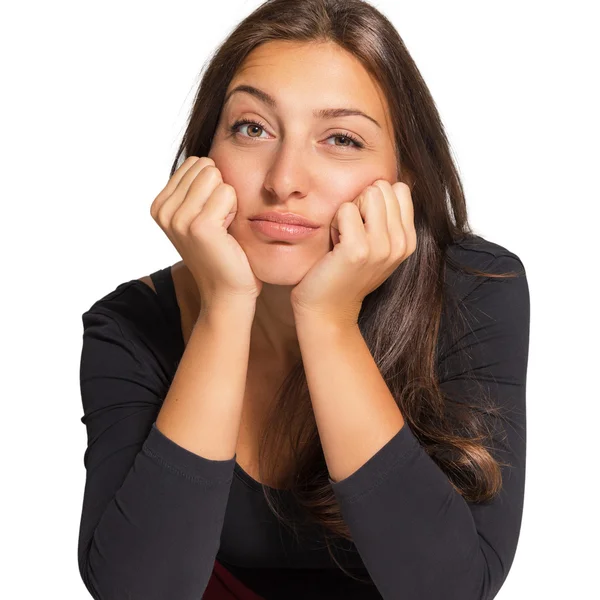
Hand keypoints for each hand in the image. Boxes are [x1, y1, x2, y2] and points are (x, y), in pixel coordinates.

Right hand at [150, 156, 262, 311]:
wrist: (228, 291)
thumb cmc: (222, 252)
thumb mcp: (201, 214)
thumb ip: (196, 186)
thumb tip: (209, 155)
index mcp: (159, 205)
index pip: (196, 162)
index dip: (213, 187)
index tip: (212, 217)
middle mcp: (163, 210)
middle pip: (206, 165)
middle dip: (221, 190)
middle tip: (220, 223)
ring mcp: (178, 219)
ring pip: (216, 176)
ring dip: (229, 200)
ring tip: (224, 228)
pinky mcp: (198, 226)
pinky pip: (228, 192)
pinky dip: (235, 210)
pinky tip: (228, 233)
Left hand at [290, 180, 415, 326]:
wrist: (327, 308)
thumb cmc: (345, 273)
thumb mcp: (378, 246)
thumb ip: (388, 218)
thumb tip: (388, 181)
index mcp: (408, 241)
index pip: (399, 189)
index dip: (374, 201)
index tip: (363, 228)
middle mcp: (400, 244)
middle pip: (382, 188)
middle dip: (360, 204)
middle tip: (349, 234)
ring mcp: (381, 248)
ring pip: (367, 194)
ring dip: (348, 212)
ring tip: (342, 238)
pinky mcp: (358, 250)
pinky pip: (346, 209)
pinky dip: (335, 222)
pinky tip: (334, 244)